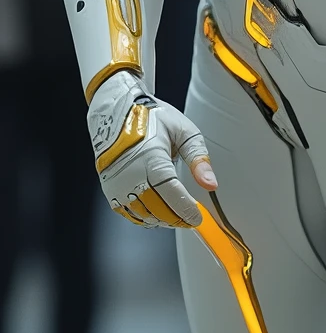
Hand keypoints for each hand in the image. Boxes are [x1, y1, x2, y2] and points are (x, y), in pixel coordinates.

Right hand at [87, 72, 216, 227]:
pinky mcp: (109, 188)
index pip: (170, 192)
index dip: (185, 209)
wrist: (117, 112)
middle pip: (156, 208)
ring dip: (162, 219)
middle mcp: (130, 172)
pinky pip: (127, 212)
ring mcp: (117, 182)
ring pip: (142, 213)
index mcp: (150, 156)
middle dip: (176, 218)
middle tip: (190, 219)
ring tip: (176, 216)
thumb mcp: (184, 131)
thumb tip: (210, 184)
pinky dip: (144, 218)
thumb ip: (198, 159)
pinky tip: (157, 214)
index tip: (196, 218)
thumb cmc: (151, 118)